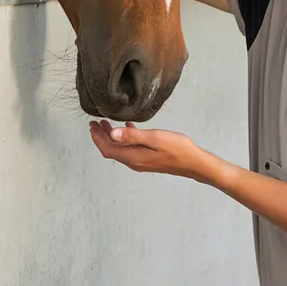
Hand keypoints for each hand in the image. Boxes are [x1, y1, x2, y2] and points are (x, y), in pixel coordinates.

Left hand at [88, 120, 208, 180]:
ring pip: (120, 149)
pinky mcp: (148, 159)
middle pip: (111, 150)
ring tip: (106, 124)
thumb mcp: (154, 138)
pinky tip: (128, 127)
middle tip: (95, 122)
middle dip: (101, 136)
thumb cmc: (177, 148)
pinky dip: (124, 138)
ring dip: (112, 137)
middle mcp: (134, 161)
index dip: (97, 138)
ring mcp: (141, 161)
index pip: (108, 149)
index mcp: (133, 157)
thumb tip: (112, 133)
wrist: (194, 163)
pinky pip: (130, 148)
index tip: (92, 125)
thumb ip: (133, 135)